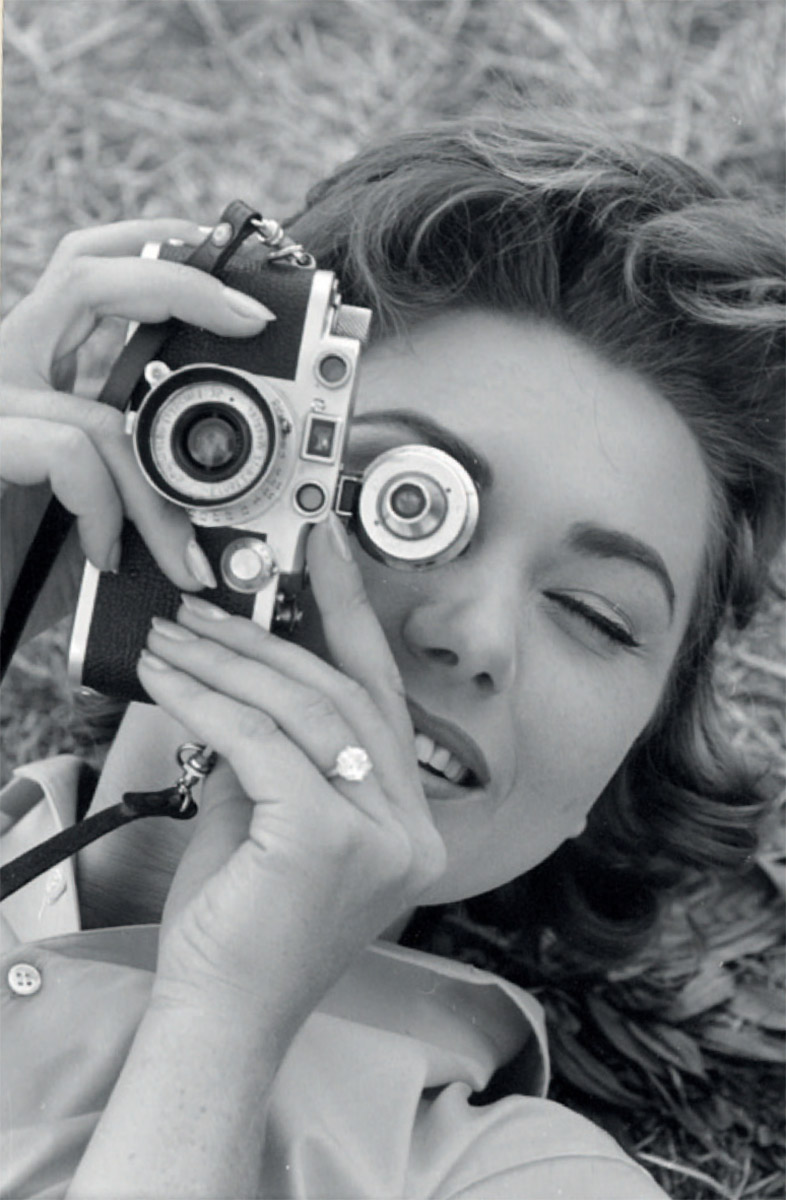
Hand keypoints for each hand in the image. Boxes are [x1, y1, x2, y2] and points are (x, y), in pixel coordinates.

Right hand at [0, 219, 273, 632]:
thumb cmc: (24, 571)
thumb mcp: (106, 515)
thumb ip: (149, 479)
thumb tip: (234, 483)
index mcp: (38, 370)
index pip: (91, 272)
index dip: (159, 252)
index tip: (237, 282)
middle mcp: (9, 369)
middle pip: (84, 273)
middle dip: (180, 284)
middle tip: (251, 318)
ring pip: (102, 409)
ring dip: (160, 498)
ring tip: (183, 560)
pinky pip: (71, 452)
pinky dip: (107, 510)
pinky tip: (105, 555)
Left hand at [138, 515, 445, 1033]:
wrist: (221, 1016)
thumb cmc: (242, 926)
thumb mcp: (272, 820)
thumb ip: (274, 750)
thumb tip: (238, 673)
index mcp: (407, 821)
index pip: (381, 700)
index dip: (352, 617)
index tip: (322, 555)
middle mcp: (409, 827)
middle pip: (344, 696)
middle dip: (271, 636)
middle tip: (208, 604)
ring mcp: (380, 836)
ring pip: (306, 710)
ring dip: (230, 662)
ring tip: (175, 635)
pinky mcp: (329, 840)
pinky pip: (264, 744)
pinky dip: (209, 702)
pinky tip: (168, 679)